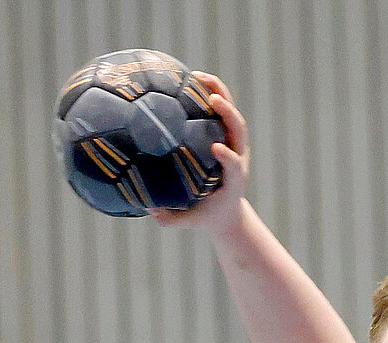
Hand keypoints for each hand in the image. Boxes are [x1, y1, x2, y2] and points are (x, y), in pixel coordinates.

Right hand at [149, 72, 248, 233]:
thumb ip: (169, 219)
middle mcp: (238, 157)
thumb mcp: (188, 221)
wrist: (226, 210)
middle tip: (212, 98)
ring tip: (197, 76)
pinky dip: (209, 92)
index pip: (234, 165)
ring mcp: (235, 144)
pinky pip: (221, 110)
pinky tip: (188, 80)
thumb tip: (148, 209)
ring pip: (232, 114)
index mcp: (233, 180)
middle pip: (239, 130)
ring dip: (219, 92)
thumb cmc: (205, 216)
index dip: (228, 156)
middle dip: (229, 113)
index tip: (216, 149)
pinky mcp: (228, 136)